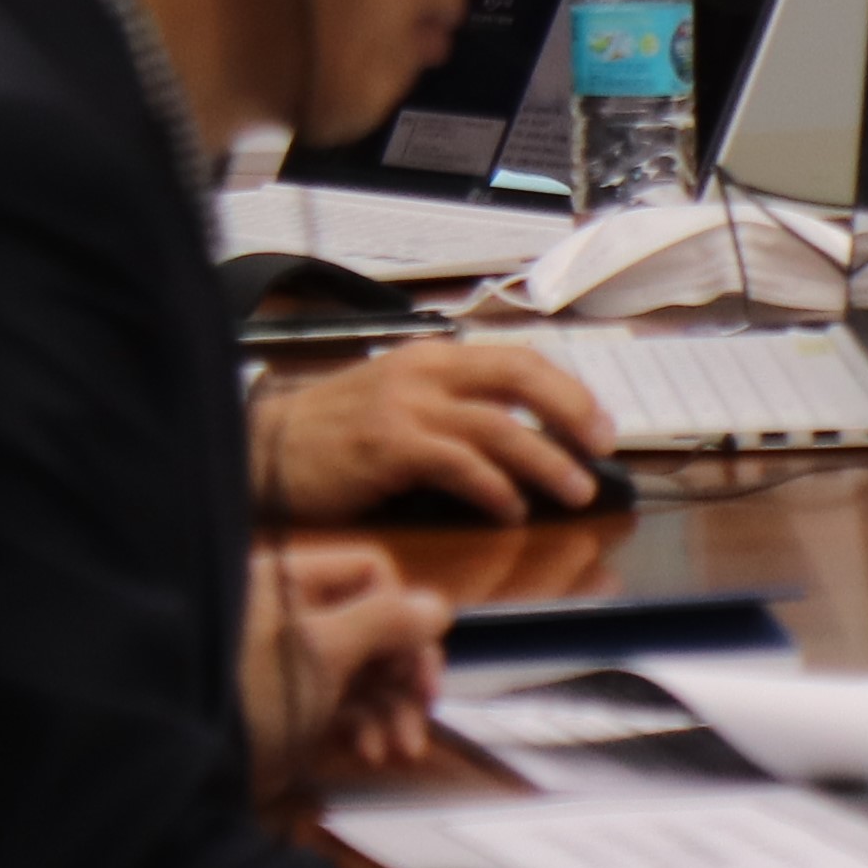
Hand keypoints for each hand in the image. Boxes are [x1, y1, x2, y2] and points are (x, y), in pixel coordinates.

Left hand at [239, 539, 447, 797]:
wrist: (188, 770)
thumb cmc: (247, 694)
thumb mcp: (322, 649)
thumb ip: (385, 621)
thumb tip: (436, 606)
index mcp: (292, 580)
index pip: (371, 572)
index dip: (401, 611)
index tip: (418, 654)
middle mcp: (295, 616)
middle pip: (375, 626)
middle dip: (405, 671)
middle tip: (426, 702)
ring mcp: (296, 666)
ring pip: (367, 672)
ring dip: (394, 708)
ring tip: (404, 745)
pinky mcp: (296, 711)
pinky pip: (346, 708)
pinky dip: (367, 728)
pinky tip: (372, 753)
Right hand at [253, 339, 613, 522]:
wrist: (264, 451)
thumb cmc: (331, 437)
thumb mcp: (395, 403)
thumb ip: (449, 409)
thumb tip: (518, 438)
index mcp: (432, 357)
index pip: (518, 359)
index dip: (567, 390)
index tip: (600, 424)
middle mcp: (425, 371)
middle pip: (520, 376)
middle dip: (572, 411)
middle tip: (603, 450)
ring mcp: (406, 406)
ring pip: (499, 426)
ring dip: (546, 461)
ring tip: (576, 491)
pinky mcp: (388, 445)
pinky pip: (458, 464)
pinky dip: (493, 487)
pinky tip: (510, 510)